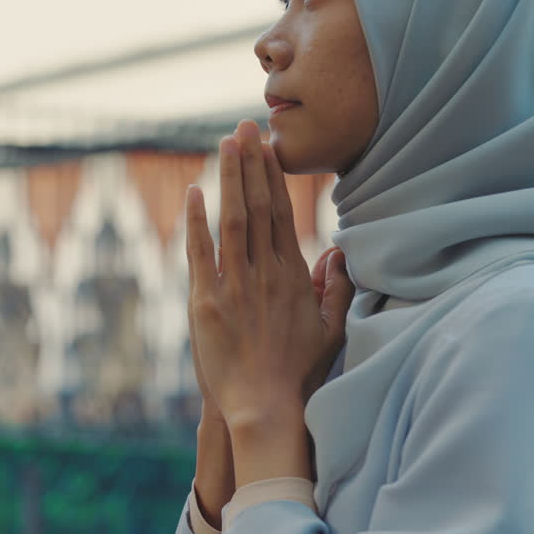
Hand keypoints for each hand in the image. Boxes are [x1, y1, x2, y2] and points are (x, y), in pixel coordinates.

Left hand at [184, 119, 352, 432]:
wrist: (267, 408)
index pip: (282, 213)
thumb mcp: (331, 329)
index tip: (269, 147)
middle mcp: (265, 272)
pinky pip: (200, 253)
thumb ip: (336, 287)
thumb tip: (338, 249)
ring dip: (229, 178)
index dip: (274, 176)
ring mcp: (234, 285)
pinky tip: (194, 191)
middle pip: (258, 206)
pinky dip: (197, 221)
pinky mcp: (206, 302)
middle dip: (251, 162)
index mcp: (293, 275)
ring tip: (226, 143)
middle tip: (245, 126)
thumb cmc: (300, 373)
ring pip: (232, 220)